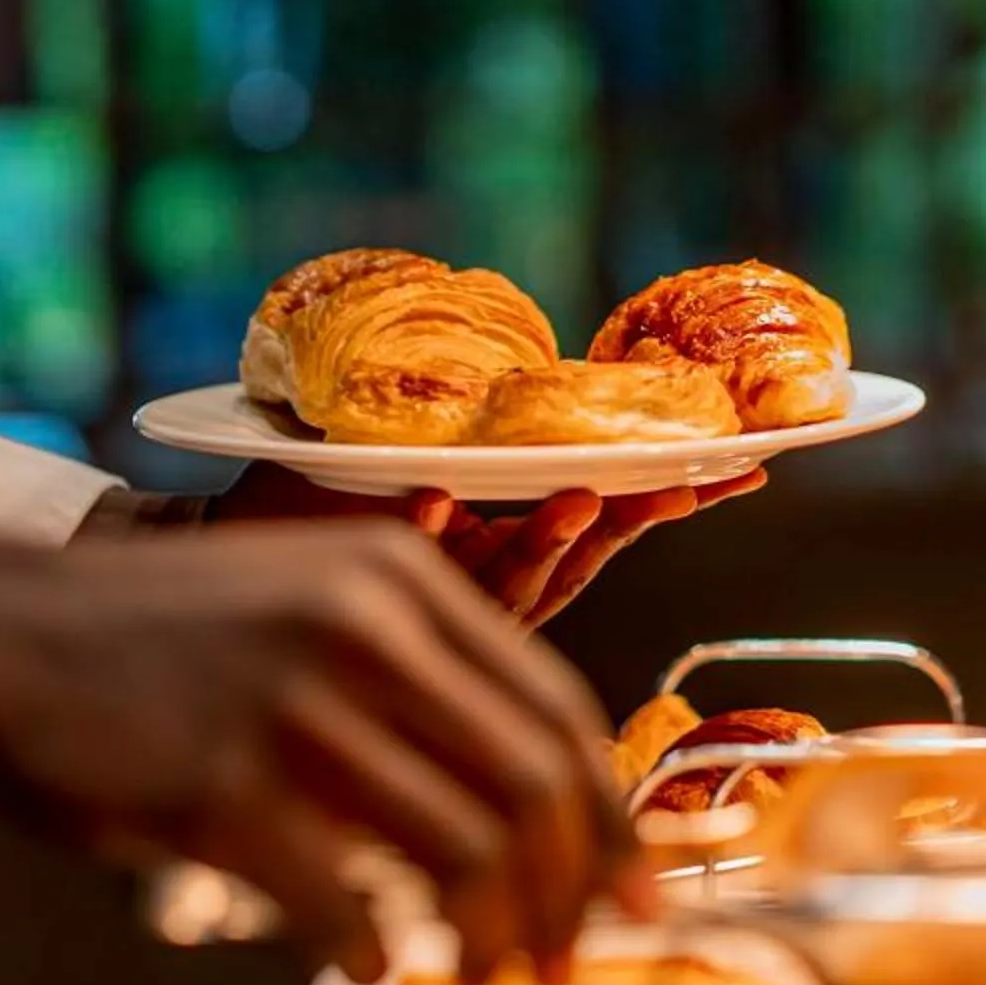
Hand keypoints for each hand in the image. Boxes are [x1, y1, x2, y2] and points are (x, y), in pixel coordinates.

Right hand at [0, 505, 654, 984]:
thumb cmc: (157, 639)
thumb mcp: (306, 601)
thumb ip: (414, 676)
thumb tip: (529, 804)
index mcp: (400, 580)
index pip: (557, 710)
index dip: (610, 818)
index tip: (637, 891)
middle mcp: (363, 630)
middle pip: (532, 788)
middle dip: (572, 895)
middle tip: (567, 958)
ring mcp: (292, 708)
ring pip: (460, 854)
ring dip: (488, 938)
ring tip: (477, 973)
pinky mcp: (221, 790)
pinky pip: (344, 905)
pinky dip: (369, 954)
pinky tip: (361, 966)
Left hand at [211, 466, 769, 627]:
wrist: (235, 544)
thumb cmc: (334, 500)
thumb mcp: (436, 467)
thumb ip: (503, 450)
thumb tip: (581, 388)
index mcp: (516, 545)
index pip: (616, 520)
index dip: (680, 496)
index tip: (750, 465)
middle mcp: (492, 582)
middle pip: (588, 554)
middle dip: (640, 518)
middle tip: (690, 482)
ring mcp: (440, 597)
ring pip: (514, 577)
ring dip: (546, 536)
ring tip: (576, 495)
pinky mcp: (374, 592)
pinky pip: (404, 563)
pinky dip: (424, 531)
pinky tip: (435, 498)